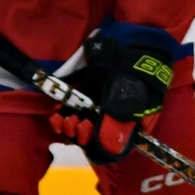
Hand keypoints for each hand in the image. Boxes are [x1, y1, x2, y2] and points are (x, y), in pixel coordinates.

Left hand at [50, 30, 173, 163]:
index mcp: (131, 126)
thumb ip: (118, 122)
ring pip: (80, 128)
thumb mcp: (131, 97)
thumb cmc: (137, 71)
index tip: (86, 131)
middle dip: (79, 135)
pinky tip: (56, 112)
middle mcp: (115, 121)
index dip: (96, 144)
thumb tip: (108, 150)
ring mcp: (100, 109)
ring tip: (63, 118)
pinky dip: (62, 115)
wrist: (134, 43)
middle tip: (74, 123)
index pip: (112, 147)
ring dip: (68, 127)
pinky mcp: (87, 98)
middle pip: (93, 139)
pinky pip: (72, 113)